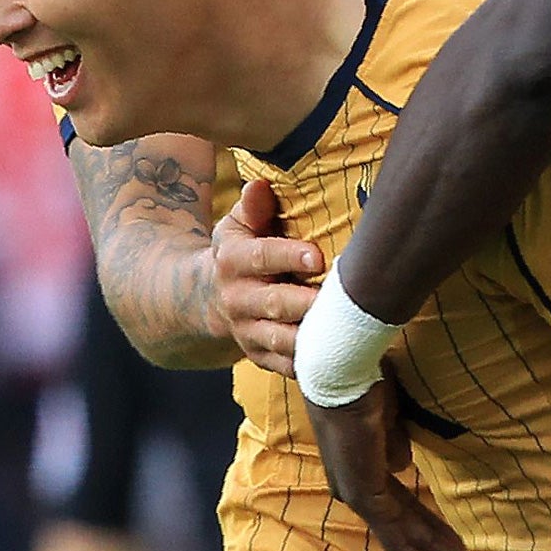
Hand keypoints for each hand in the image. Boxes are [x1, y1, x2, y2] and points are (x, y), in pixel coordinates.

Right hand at [211, 180, 323, 375]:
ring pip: (280, 340)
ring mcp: (247, 331)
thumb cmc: (240, 251)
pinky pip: (285, 365)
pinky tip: (336, 355)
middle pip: (275, 304)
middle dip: (306, 302)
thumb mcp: (238, 224)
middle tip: (339, 299)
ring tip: (341, 329)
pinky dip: (309, 364)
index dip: (289, 257)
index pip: (262, 257)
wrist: (209, 297)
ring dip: (310, 337)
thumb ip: (254, 206)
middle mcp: (237, 299)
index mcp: (232, 261)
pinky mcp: (259, 356)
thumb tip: (260, 185)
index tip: (318, 258)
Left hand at [305, 381, 495, 550]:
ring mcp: (359, 498)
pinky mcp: (364, 496)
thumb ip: (393, 443)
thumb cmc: (364, 386)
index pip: (404, 512)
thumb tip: (403, 465)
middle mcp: (358, 493)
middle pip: (408, 534)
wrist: (344, 375)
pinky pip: (398, 534)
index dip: (432, 530)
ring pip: (407, 541)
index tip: (457, 544)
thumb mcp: (388, 419)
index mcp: (363, 474)